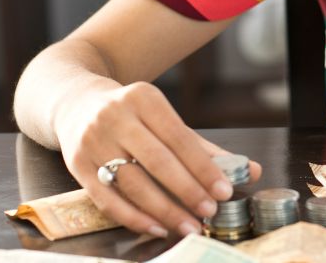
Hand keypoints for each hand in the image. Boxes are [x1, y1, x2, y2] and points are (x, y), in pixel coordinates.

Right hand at [55, 81, 262, 237]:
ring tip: (187, 226)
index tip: (224, 191)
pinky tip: (156, 227)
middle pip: (157, 161)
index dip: (203, 167)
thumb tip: (249, 170)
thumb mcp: (164, 120)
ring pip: (132, 182)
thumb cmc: (133, 116)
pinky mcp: (76, 164)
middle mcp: (116, 116)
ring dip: (163, 209)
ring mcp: (92, 140)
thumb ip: (204, 148)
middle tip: (208, 212)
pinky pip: (107, 198)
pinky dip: (133, 217)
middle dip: (186, 190)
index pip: (180, 137)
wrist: (76, 103)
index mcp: (144, 98)